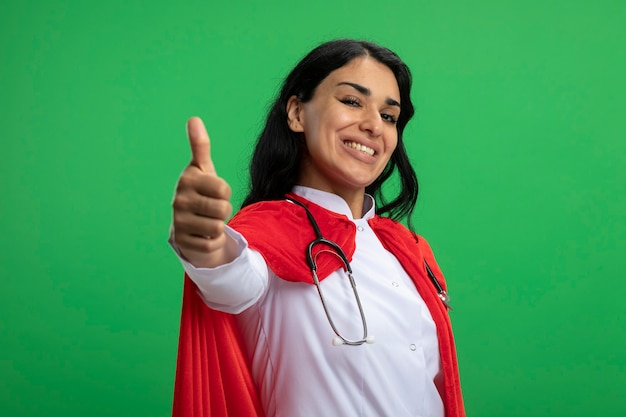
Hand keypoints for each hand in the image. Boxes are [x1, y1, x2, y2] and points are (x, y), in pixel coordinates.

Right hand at [172, 117, 235, 267]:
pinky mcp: (182, 242)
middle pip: (223, 209)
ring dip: (218, 226)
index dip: (225, 192)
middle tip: (212, 208)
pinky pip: (212, 243)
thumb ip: (200, 146)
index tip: (214, 192)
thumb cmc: (201, 192)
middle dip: (223, 210)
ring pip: (218, 227)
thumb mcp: (203, 169)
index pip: (223, 188)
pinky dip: (213, 241)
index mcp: (187, 180)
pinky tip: (203, 233)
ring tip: (207, 220)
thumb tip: (194, 118)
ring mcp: (178, 222)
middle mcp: (179, 200)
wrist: (188, 224)